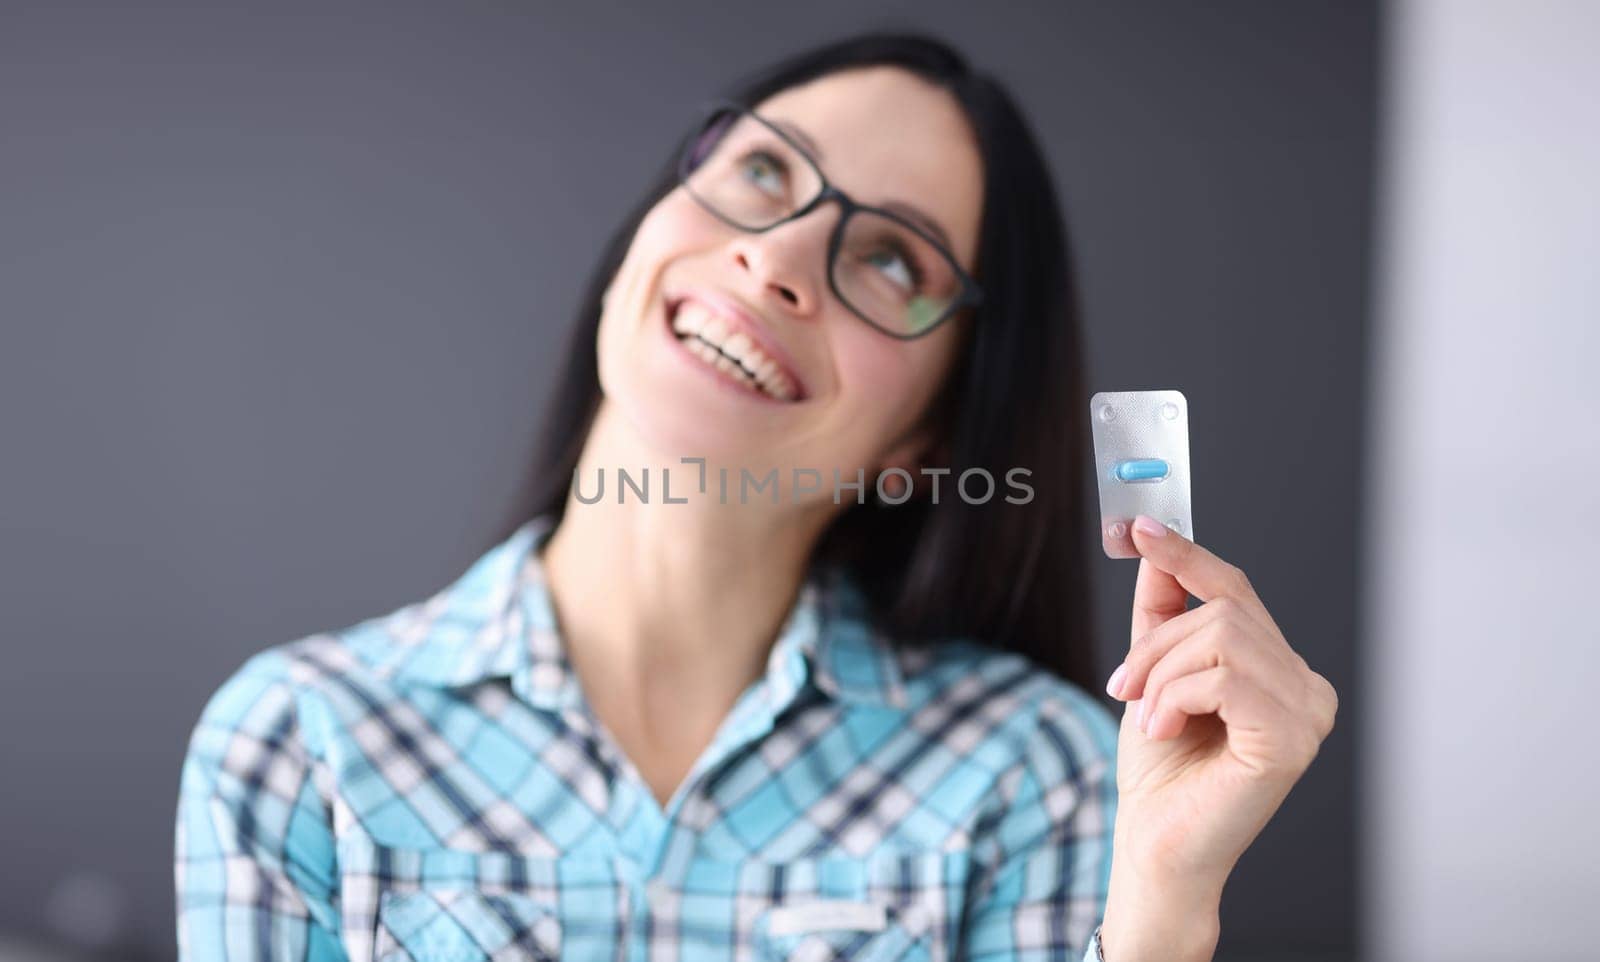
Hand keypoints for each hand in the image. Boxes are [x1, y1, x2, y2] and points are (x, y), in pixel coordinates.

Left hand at [1105, 514, 1337, 887]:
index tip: (1140, 527)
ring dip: (1163, 674)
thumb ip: (1161, 612)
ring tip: (1151, 717)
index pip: (1237, 590)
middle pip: (1224, 610)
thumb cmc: (1162, 770)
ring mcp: (1308, 714)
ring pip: (1222, 638)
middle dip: (1158, 644)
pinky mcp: (1291, 740)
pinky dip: (1177, 698)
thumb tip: (1153, 544)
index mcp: (1280, 670)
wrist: (1156, 842)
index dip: (1188, 554)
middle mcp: (1307, 687)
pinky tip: (1166, 729)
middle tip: (1124, 685)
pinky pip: (1223, 679)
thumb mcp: (1153, 673)